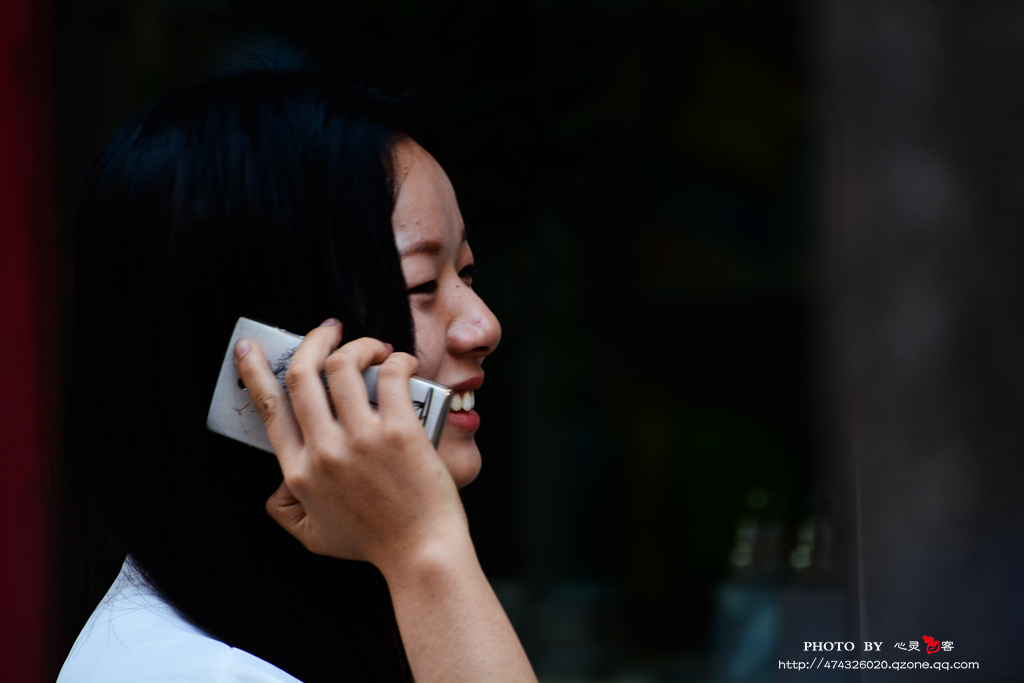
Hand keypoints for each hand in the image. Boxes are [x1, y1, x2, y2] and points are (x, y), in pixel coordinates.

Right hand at [234, 318, 467, 570]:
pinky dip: (397, 360)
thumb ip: (283, 507)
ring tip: (374, 348)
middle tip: (328, 330)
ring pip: (344, 365)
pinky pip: (391, 375)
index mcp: (299, 472)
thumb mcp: (310, 535)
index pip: (268, 407)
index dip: (254, 371)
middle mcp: (325, 450)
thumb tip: (278, 478)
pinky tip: (401, 363)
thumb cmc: (372, 543)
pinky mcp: (400, 431)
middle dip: (312, 340)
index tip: (249, 348)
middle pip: (303, 373)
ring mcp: (362, 439)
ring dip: (358, 345)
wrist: (421, 552)